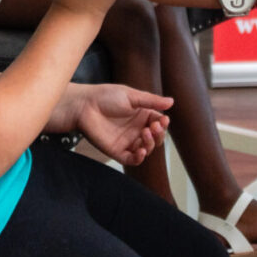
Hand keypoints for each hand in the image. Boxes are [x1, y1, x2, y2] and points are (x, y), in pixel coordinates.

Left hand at [50, 84, 172, 165]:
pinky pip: (132, 160)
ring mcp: (127, 141)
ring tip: (145, 133)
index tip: (163, 120)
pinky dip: (139, 158)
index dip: (163, 124)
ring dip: (151, 144)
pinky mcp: (117, 151)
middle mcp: (136, 130)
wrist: (85, 105)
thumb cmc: (106, 96)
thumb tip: (171, 102)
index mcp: (141, 116)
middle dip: (159, 135)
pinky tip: (141, 150)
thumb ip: (151, 101)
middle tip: (154, 127)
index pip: (159, 124)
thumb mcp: (132, 96)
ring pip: (147, 149)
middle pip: (155, 139)